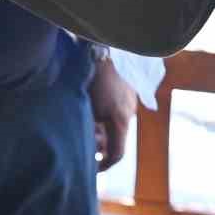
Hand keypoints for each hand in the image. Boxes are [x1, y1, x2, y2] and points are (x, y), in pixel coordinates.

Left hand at [88, 55, 138, 171]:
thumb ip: (86, 130)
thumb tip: (83, 148)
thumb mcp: (84, 108)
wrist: (103, 46)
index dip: (104, 166)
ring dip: (102, 129)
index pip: (117, 155)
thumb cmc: (90, 78)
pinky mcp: (129, 87)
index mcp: (120, 121)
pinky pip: (118, 109)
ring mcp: (130, 99)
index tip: (92, 169)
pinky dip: (106, 115)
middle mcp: (129, 112)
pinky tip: (92, 106)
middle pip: (117, 139)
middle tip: (84, 144)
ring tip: (85, 123)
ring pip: (116, 123)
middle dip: (100, 145)